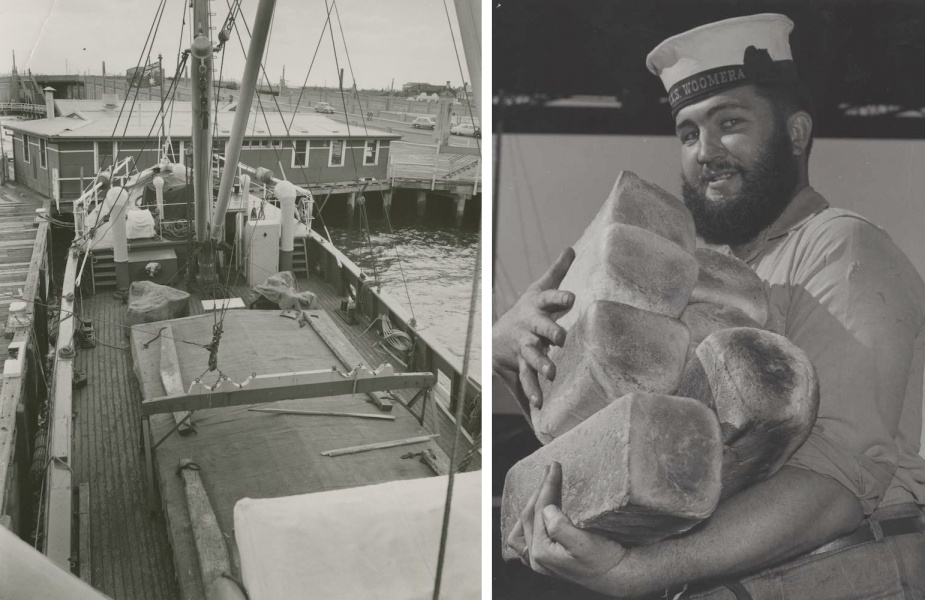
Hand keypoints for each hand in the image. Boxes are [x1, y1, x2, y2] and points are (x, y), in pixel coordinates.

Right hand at [492, 247, 575, 407]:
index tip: (571, 298)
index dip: (560, 298)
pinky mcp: (523, 364)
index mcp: (537, 307)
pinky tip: (539, 404)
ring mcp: (525, 346)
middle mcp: (531, 326)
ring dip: (541, 363)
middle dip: (550, 331)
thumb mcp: (540, 288)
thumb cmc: (529, 309)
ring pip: (532, 355)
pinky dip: (531, 391)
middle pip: (541, 327)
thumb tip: (570, 248)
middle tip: (560, 337)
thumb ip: (557, 271)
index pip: (550, 298)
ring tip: (551, 373)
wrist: (499, 334)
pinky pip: (526, 378)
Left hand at [512, 463, 630, 595]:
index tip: (555, 466)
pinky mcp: (549, 559)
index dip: (547, 486)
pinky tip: (538, 511)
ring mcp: (541, 560)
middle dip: (540, 490)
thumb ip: (559, 527)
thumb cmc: (605, 560)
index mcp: (542, 553)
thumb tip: (546, 509)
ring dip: (532, 504)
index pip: (540, 510)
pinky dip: (531, 522)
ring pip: (525, 526)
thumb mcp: (584, 544)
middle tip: (550, 469)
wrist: (619, 576)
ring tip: (541, 487)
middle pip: (530, 516)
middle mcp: (537, 558)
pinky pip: (528, 538)